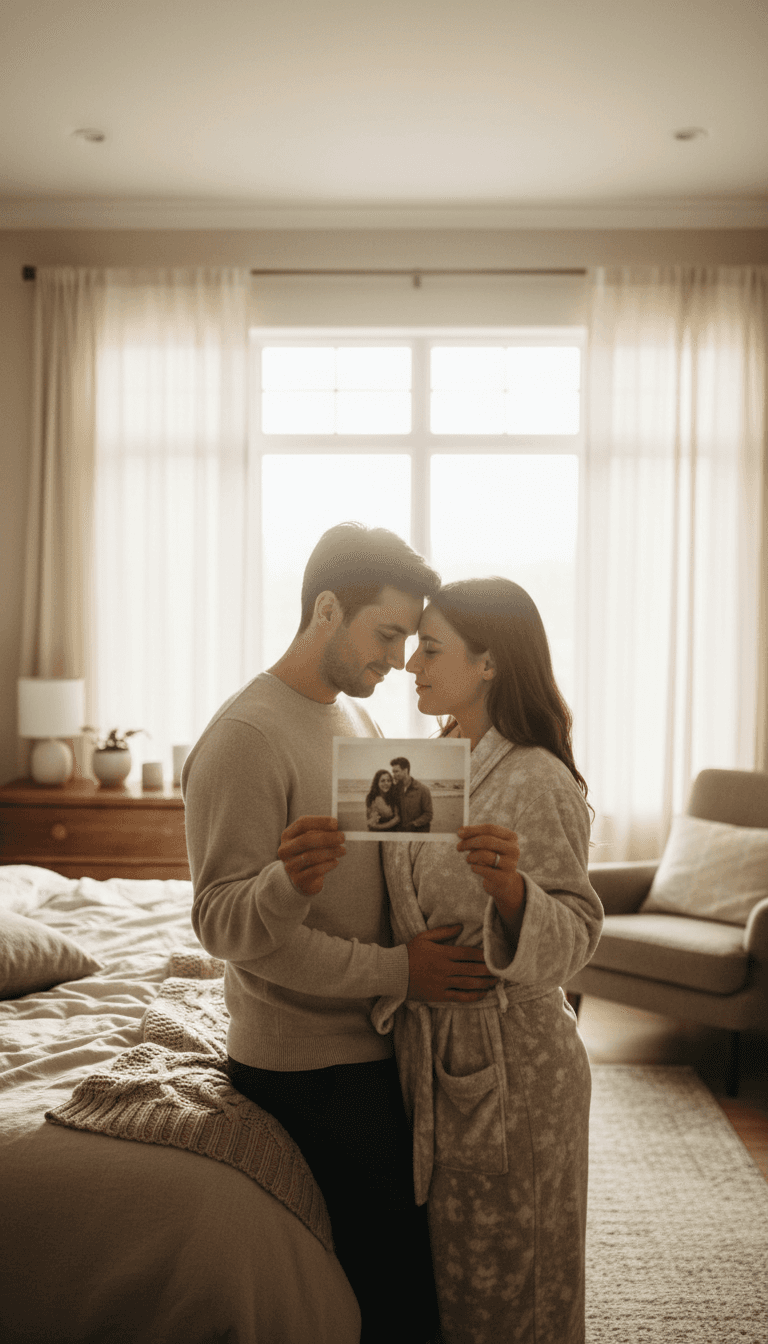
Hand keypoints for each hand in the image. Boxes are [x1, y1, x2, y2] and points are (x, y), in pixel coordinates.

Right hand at [278, 816, 345, 895]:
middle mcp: (285, 850)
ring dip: (330, 852)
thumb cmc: (311, 853)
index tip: (336, 823)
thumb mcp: (313, 841)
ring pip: (310, 856)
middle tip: (342, 837)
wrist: (304, 879)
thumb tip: (337, 829)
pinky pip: (315, 870)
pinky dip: (328, 865)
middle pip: (305, 840)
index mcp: (288, 835)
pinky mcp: (298, 879)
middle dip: (326, 837)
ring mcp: (290, 866)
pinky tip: (335, 862)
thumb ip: (322, 832)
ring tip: (342, 850)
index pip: (302, 823)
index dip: (320, 821)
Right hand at [406, 925, 498, 1002]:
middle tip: (502, 970)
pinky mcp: (440, 995)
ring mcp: (443, 983)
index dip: (482, 956)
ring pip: (469, 984)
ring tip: (496, 982)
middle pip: (472, 970)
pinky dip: (473, 996)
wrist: (394, 973)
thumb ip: (444, 931)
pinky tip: (483, 994)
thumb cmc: (410, 953)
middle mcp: (445, 969)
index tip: (494, 956)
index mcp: (443, 954)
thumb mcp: (425, 937)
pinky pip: (460, 997)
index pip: (468, 954)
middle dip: (489, 971)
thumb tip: (461, 926)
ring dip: (485, 983)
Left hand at [457, 824, 525, 939]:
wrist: (509, 888)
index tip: (459, 831)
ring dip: (470, 857)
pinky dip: (474, 868)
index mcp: (511, 838)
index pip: (490, 828)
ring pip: (482, 855)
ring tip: (469, 860)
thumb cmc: (495, 863)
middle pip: (486, 840)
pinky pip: (480, 869)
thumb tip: (459, 831)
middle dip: (468, 843)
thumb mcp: (490, 848)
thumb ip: (478, 838)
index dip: (473, 829)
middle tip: (458, 846)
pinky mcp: (502, 880)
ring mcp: (510, 866)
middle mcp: (514, 851)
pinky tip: (476, 869)